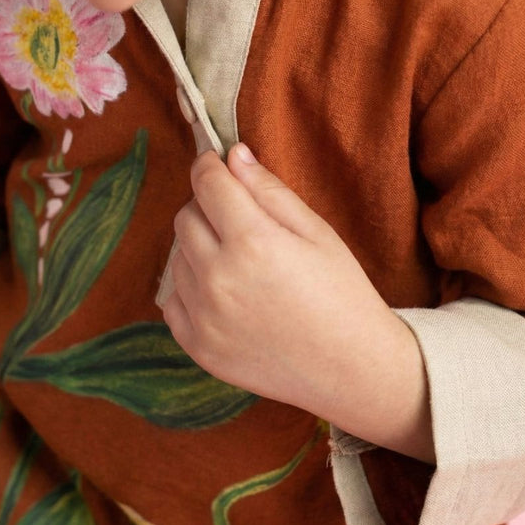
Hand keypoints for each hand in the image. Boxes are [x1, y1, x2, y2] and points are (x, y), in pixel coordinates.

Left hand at [162, 144, 426, 444]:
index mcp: (252, 241)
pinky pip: (173, 300)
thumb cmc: (343, 294)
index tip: (214, 162)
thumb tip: (233, 155)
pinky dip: (192, 288)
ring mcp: (203, 316)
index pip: (208, 185)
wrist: (351, 368)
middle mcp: (218, 277)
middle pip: (185, 218)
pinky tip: (227, 292)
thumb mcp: (317, 232)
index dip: (209, 166)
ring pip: (177, 258)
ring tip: (240, 262)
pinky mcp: (198, 347)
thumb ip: (270, 191)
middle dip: (206, 206)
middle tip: (237, 216)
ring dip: (200, 248)